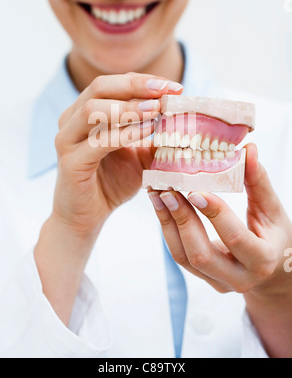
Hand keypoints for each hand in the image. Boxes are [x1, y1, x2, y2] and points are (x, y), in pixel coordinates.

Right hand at [52, 72, 182, 236]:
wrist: (87, 216)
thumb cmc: (112, 181)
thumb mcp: (140, 153)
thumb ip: (155, 134)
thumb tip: (184, 118)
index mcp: (86, 111)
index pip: (115, 84)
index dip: (144, 81)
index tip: (175, 87)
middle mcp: (71, 120)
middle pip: (100, 87)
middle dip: (136, 86)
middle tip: (166, 91)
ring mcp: (67, 140)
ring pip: (93, 110)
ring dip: (128, 107)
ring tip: (156, 110)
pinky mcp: (69, 163)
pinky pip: (97, 142)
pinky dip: (124, 134)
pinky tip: (147, 132)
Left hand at [148, 143, 291, 355]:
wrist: (270, 266)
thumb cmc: (273, 233)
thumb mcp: (271, 208)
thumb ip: (258, 181)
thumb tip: (249, 149)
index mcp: (262, 260)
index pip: (235, 239)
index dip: (215, 215)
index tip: (195, 191)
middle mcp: (239, 278)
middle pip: (202, 255)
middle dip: (183, 221)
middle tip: (168, 191)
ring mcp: (218, 281)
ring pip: (185, 258)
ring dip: (169, 224)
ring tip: (158, 195)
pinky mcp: (203, 277)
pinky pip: (180, 256)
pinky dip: (168, 230)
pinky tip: (161, 206)